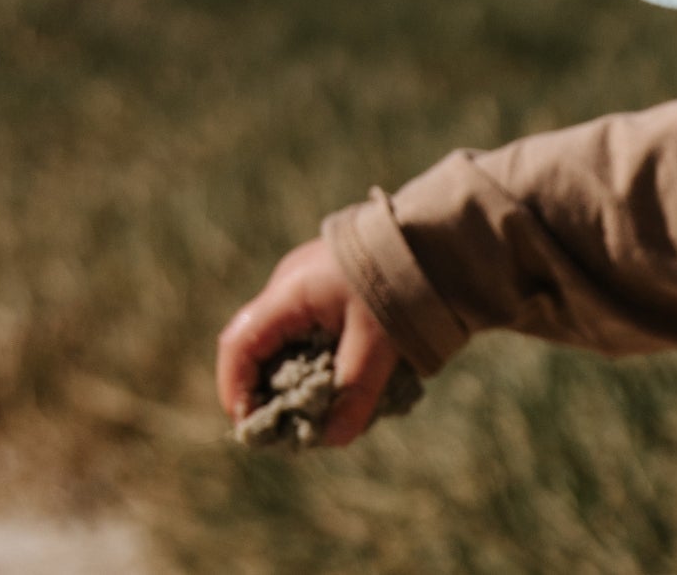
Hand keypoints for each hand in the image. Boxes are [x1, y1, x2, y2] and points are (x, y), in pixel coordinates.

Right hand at [216, 237, 402, 446]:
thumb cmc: (403, 282)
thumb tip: (334, 439)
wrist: (441, 236)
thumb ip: (356, 390)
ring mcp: (312, 285)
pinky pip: (314, 332)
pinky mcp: (336, 289)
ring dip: (300, 378)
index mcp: (289, 292)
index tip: (250, 425)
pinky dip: (322, 361)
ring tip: (321, 411)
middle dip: (269, 390)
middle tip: (289, 427)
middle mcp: (291, 286)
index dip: (235, 388)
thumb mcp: (380, 341)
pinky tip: (345, 383)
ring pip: (289, 342)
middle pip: (260, 346)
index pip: (239, 343)